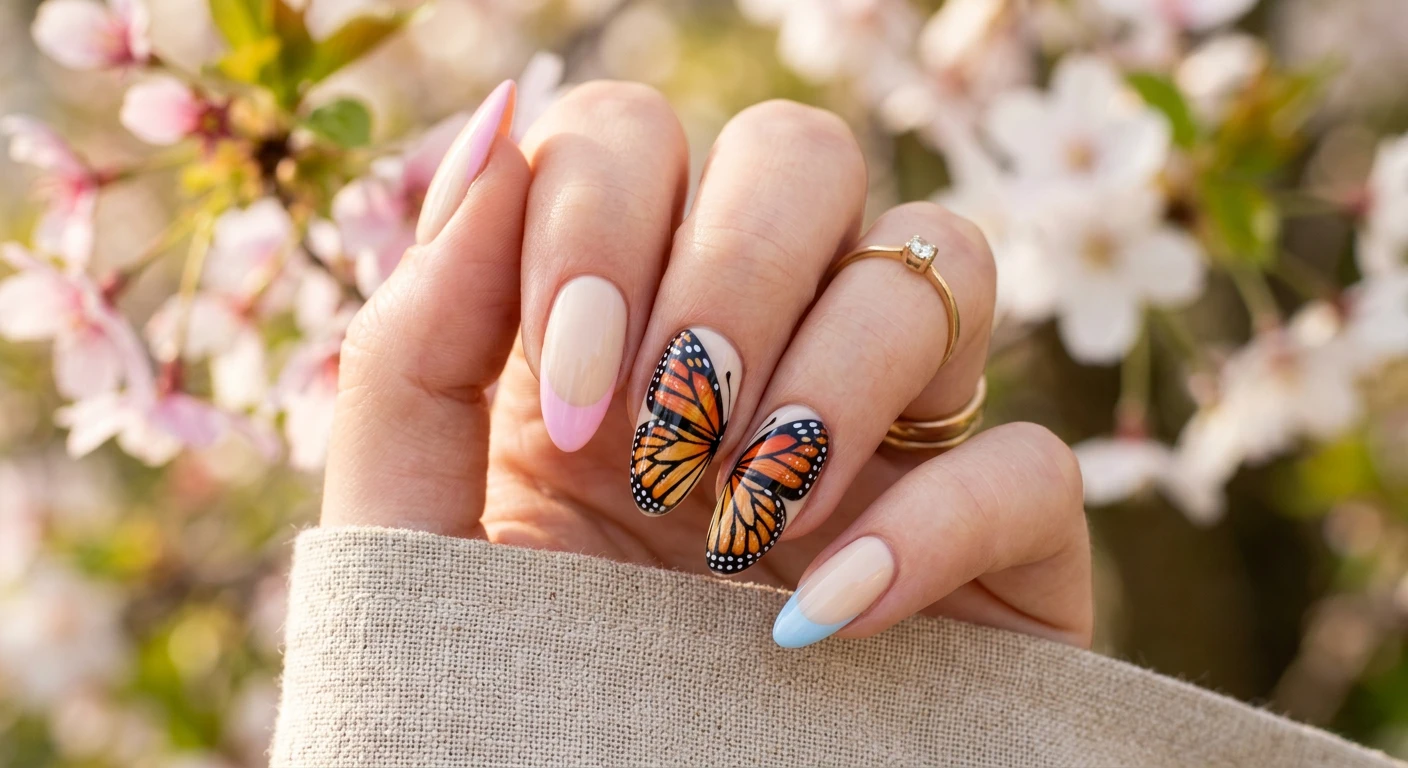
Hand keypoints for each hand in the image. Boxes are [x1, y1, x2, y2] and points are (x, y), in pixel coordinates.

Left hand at [322, 80, 1091, 648]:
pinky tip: (822, 614)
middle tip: (672, 431)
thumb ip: (417, 343)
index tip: (577, 394)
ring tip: (744, 521)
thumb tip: (497, 137)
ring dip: (834, 374)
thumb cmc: (499, 698)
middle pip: (799, 156)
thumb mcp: (416, 529)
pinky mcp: (991, 547)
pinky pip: (1031, 462)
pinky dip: (938, 522)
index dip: (602, 219)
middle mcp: (755, 346)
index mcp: (611, 324)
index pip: (634, 138)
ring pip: (939, 261)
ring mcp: (883, 433)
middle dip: (729, 274)